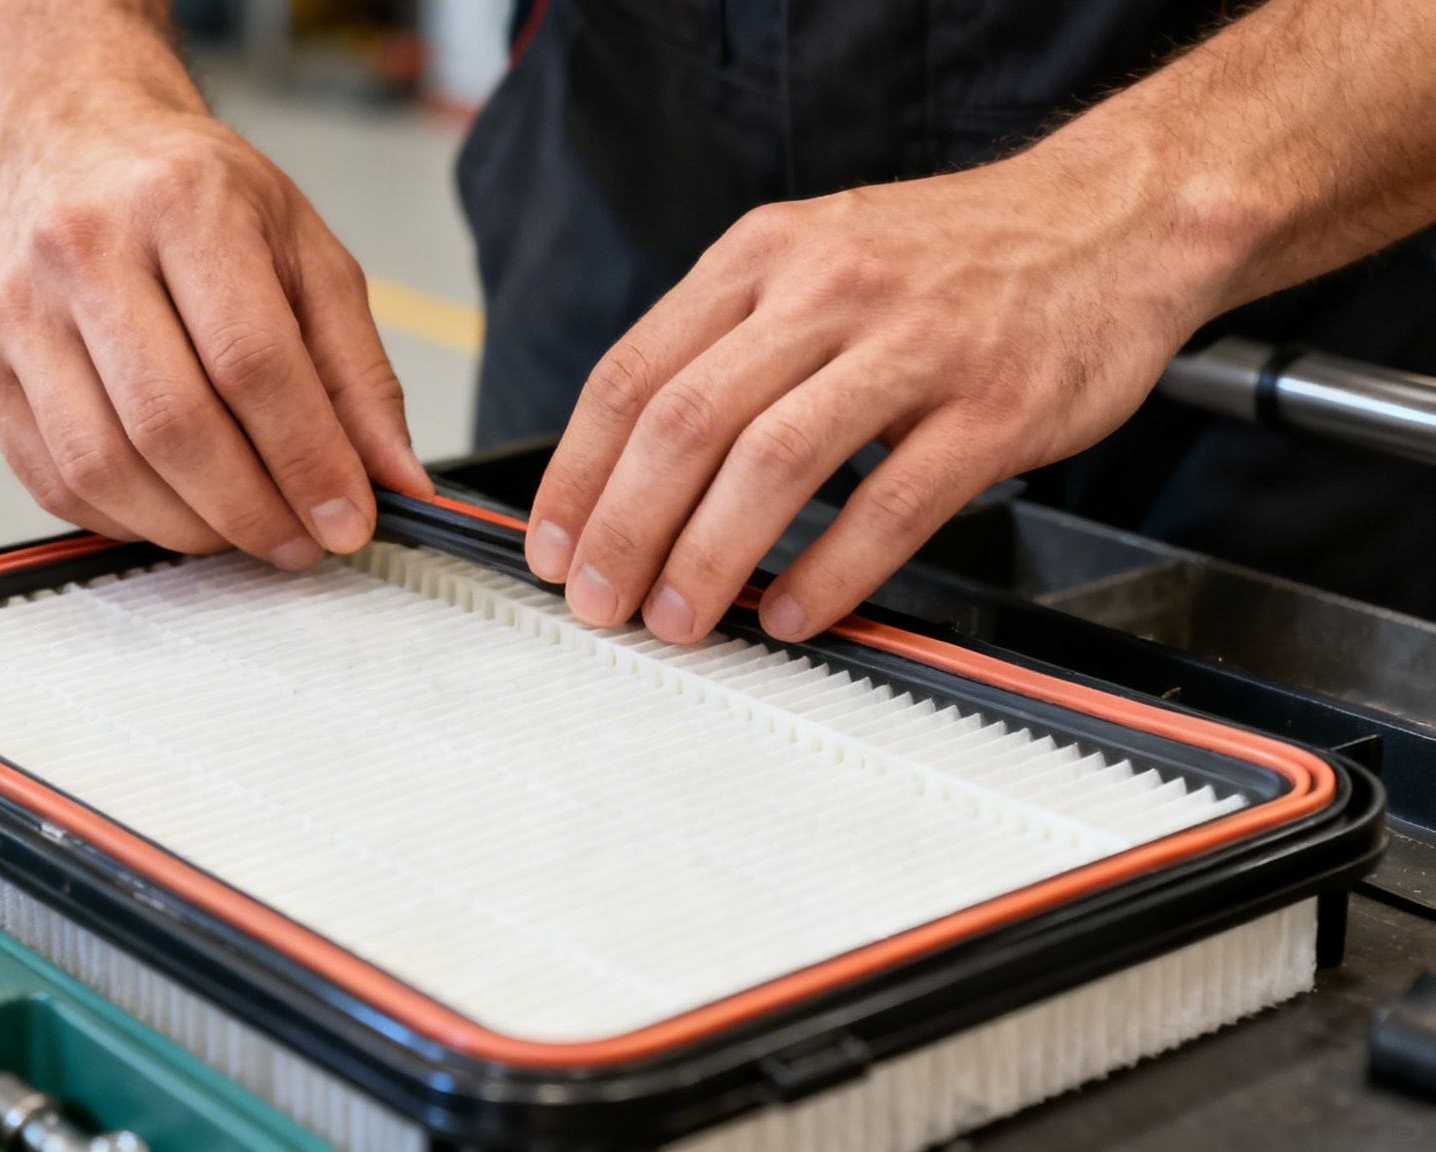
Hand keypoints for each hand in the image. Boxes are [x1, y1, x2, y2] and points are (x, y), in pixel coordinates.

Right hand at [0, 99, 431, 567]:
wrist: (71, 143)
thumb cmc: (193, 197)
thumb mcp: (305, 253)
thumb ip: (358, 371)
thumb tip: (395, 480)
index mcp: (181, 205)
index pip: (252, 362)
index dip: (307, 459)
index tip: (348, 520)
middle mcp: (85, 248)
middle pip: (173, 423)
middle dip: (252, 509)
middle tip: (299, 541)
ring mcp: (18, 309)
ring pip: (105, 466)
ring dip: (189, 527)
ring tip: (242, 528)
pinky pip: (55, 480)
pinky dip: (125, 520)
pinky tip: (173, 508)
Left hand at [524, 148, 1225, 642]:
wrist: (1113, 219)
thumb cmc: (951, 259)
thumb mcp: (815, 258)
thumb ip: (728, 341)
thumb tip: (631, 466)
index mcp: (762, 256)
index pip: (632, 373)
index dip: (578, 473)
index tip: (553, 547)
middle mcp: (825, 288)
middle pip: (686, 422)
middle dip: (624, 530)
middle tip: (600, 603)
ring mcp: (913, 345)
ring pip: (774, 462)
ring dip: (708, 556)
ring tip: (679, 619)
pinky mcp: (994, 405)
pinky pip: (891, 503)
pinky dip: (830, 571)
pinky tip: (792, 612)